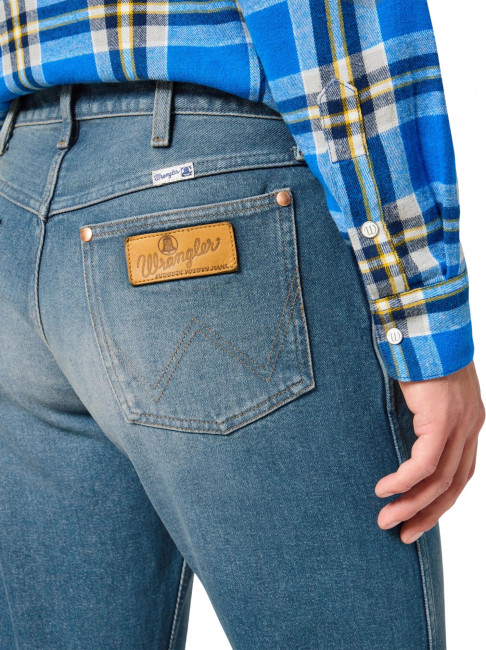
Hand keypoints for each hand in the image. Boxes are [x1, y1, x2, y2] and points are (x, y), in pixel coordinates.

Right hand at [375, 360, 483, 543]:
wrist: (425, 324)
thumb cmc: (420, 353)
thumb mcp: (425, 392)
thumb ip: (422, 417)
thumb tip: (400, 438)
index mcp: (469, 422)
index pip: (461, 474)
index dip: (441, 501)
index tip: (418, 518)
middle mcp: (470, 427)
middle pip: (454, 486)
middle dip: (427, 514)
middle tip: (404, 534)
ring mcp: (459, 424)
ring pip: (439, 481)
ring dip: (411, 505)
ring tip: (387, 520)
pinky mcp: (441, 419)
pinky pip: (423, 464)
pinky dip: (403, 482)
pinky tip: (384, 490)